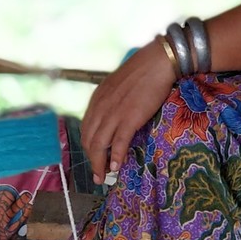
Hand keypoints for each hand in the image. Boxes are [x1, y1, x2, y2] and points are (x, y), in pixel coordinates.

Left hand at [80, 39, 177, 184]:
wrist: (155, 63)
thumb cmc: (140, 73)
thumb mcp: (116, 86)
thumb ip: (109, 102)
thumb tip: (111, 119)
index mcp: (97, 99)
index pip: (85, 129)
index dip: (88, 147)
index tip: (93, 158)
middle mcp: (100, 108)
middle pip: (89, 140)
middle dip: (91, 160)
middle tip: (97, 174)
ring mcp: (114, 113)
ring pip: (99, 145)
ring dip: (100, 164)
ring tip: (103, 176)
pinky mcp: (129, 118)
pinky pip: (118, 143)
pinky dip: (116, 157)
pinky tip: (116, 167)